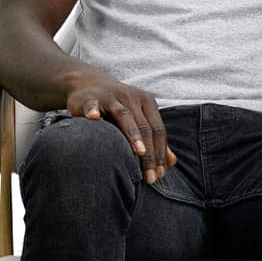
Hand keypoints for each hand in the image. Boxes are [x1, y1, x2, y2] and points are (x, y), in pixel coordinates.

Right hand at [65, 70, 177, 184]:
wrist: (89, 84)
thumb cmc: (117, 107)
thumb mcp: (139, 118)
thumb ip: (154, 139)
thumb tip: (172, 163)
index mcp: (147, 102)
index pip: (158, 130)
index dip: (160, 153)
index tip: (160, 174)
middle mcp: (131, 97)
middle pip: (145, 127)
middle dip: (149, 153)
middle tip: (150, 177)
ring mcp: (111, 96)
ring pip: (125, 115)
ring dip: (133, 134)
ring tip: (139, 152)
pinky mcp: (90, 98)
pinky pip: (92, 104)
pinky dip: (93, 110)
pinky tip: (94, 118)